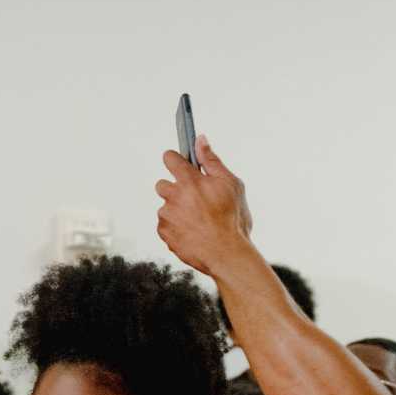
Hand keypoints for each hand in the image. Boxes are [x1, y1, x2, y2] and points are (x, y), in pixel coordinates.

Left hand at [155, 134, 253, 275]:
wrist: (227, 254)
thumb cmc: (233, 220)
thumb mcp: (230, 184)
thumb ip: (212, 160)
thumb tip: (200, 139)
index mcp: (190, 181)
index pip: (170, 158)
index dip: (174, 160)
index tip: (178, 163)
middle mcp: (174, 196)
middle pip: (162, 184)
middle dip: (175, 190)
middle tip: (194, 200)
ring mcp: (167, 216)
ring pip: (165, 207)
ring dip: (176, 211)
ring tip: (197, 221)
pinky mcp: (164, 233)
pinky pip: (165, 226)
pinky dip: (175, 228)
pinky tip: (192, 232)